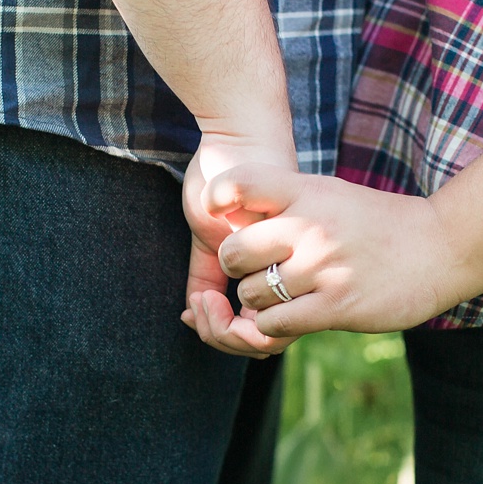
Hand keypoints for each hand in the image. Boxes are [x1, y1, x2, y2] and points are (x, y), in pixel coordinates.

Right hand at [180, 132, 299, 357]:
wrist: (241, 140)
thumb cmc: (226, 181)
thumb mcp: (210, 238)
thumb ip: (206, 276)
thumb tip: (194, 317)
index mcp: (275, 273)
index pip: (261, 331)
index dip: (224, 334)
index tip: (192, 312)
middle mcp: (288, 280)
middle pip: (264, 343)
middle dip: (221, 337)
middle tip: (196, 312)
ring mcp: (290, 277)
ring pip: (262, 340)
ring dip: (220, 332)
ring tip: (200, 305)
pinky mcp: (283, 267)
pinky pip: (259, 325)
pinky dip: (224, 323)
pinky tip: (205, 297)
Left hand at [204, 164, 459, 337]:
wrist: (442, 247)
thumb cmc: (378, 223)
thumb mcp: (331, 194)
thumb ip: (286, 201)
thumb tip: (229, 214)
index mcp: (307, 192)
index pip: (239, 183)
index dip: (217, 197)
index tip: (217, 211)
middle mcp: (311, 226)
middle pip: (234, 252)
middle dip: (238, 268)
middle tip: (256, 270)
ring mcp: (323, 267)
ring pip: (252, 294)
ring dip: (258, 302)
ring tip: (281, 295)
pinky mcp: (337, 306)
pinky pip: (274, 325)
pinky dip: (271, 326)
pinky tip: (290, 315)